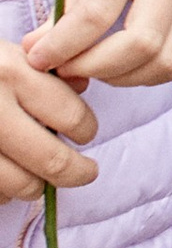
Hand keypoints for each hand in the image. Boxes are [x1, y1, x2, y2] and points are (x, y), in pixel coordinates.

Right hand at [0, 42, 97, 204]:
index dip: (85, 129)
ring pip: (24, 185)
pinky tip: (6, 178)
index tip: (85, 133)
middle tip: (87, 172)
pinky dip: (4, 192)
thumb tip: (82, 85)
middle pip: (54, 160)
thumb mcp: (6, 55)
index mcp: (12, 72)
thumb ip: (44, 70)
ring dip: (37, 186)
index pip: (72, 114)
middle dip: (78, 172)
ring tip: (39, 178)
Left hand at [24, 0, 171, 88]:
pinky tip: (126, 62)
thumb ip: (64, 1)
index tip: (40, 58)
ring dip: (125, 76)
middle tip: (69, 66)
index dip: (64, 46)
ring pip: (168, 60)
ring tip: (97, 65)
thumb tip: (41, 51)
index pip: (97, 12)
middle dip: (97, 68)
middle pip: (142, 43)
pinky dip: (151, 72)